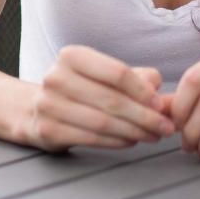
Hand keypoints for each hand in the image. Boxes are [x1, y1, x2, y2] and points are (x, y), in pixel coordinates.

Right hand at [28, 46, 175, 151]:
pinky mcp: (48, 130)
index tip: (160, 104)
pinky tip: (131, 141)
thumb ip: (137, 78)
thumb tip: (161, 93)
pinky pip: (91, 138)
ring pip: (103, 122)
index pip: (117, 72)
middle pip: (112, 99)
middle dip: (145, 116)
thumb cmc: (80, 89)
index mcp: (72, 56)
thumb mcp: (105, 75)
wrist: (34, 108)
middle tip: (165, 127)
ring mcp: (48, 104)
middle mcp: (56, 77)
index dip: (143, 91)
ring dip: (134, 131)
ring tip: (153, 135)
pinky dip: (117, 142)